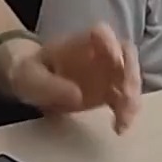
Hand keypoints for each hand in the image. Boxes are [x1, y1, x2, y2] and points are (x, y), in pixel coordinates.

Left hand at [0, 25, 141, 131]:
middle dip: (130, 73)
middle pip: (125, 54)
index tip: (115, 59)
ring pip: (130, 77)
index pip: (101, 33)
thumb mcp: (30, 77)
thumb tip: (77, 96)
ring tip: (125, 118)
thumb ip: (49, 85)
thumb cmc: (29, 73)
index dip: (111, 43)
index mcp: (78, 43)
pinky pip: (125, 99)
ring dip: (132, 97)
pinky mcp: (109, 91)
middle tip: (126, 95)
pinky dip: (127, 112)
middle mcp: (99, 53)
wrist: (31, 84)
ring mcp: (107, 72)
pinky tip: (120, 127)